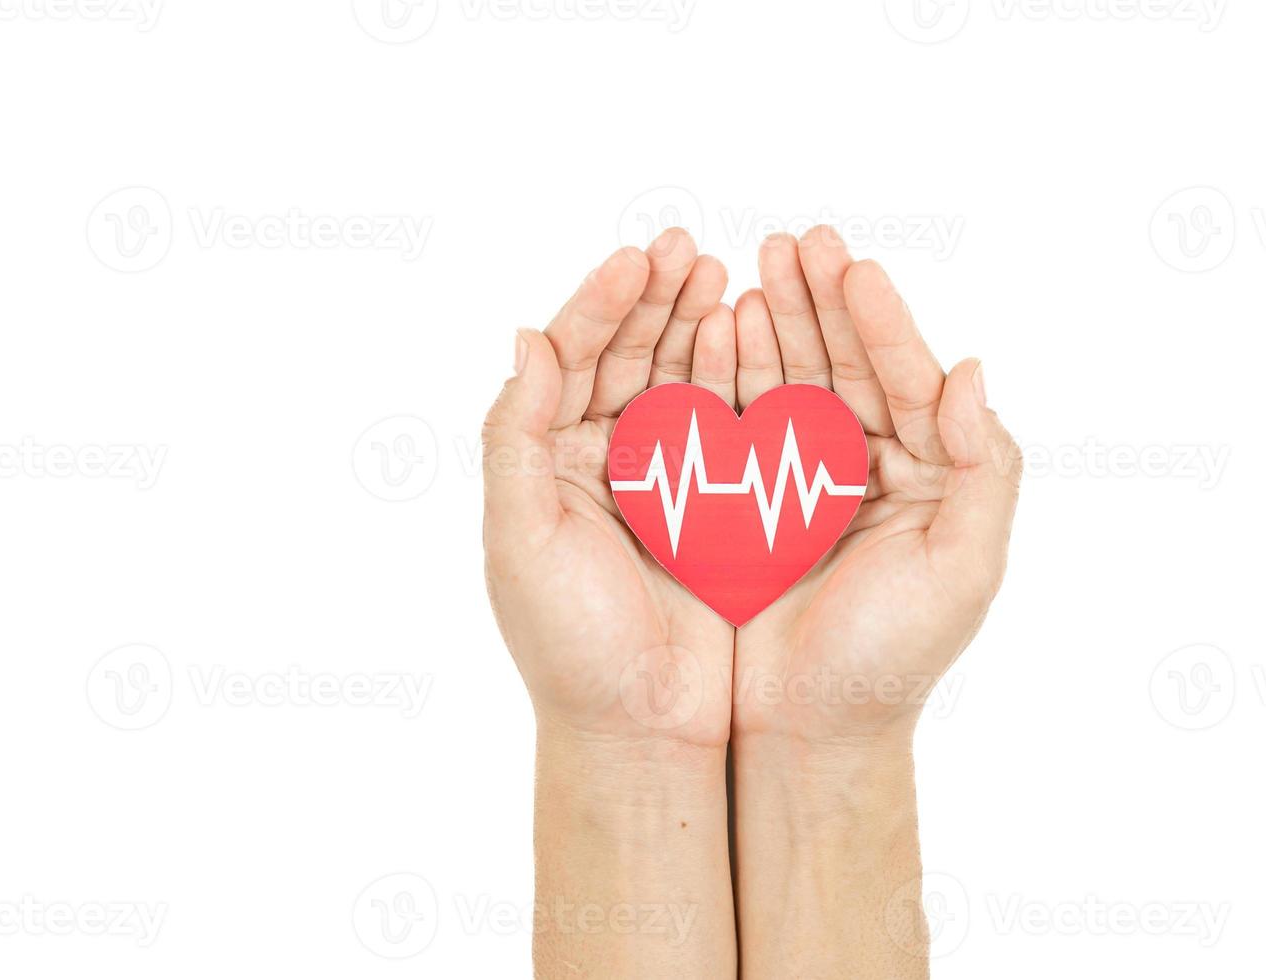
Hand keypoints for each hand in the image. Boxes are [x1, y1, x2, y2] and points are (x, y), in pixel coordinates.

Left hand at [483, 229, 737, 747]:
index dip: (600, 307)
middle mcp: (595, 465)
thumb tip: (526, 338)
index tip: (639, 259)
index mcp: (543, 466)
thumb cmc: (569, 644)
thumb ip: (516, 437)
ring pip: (674, 384)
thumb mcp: (522, 537)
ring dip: (695, 329)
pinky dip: (734, 380)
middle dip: (654, 303)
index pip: (567, 363)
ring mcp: (655, 484)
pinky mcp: (710, 509)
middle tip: (690, 251)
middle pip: (623, 360)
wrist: (641, 727)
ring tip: (725, 277)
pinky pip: (721, 428)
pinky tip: (748, 337)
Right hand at [731, 227, 1021, 744]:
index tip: (852, 267)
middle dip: (820, 302)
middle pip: (849, 366)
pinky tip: (719, 329)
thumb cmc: (891, 660)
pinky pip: (746, 422)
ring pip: (795, 381)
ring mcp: (814, 480)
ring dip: (775, 322)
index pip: (913, 381)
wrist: (807, 728)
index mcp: (936, 477)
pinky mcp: (757, 500)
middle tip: (793, 240)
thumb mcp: (963, 570)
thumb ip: (985, 469)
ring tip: (750, 265)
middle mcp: (879, 468)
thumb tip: (975, 373)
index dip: (883, 323)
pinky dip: (732, 374)